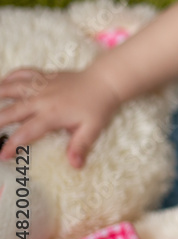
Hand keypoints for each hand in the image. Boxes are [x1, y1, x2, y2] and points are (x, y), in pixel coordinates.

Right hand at [0, 67, 122, 167]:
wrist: (106, 81)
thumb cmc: (99, 107)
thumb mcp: (93, 129)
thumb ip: (80, 146)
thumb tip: (75, 165)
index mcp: (52, 114)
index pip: (26, 132)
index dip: (12, 144)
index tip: (2, 156)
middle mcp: (42, 98)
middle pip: (11, 111)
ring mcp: (41, 85)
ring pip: (12, 88)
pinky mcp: (44, 75)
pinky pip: (23, 73)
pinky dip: (10, 77)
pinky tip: (2, 83)